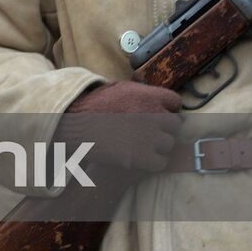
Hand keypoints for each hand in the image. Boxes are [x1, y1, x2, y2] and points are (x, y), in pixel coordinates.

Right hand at [56, 82, 182, 172]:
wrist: (76, 126)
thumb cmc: (93, 106)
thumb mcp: (118, 88)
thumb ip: (139, 91)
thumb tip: (150, 92)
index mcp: (150, 96)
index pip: (175, 102)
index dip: (167, 109)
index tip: (158, 114)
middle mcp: (156, 115)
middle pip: (175, 124)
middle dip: (164, 128)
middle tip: (149, 131)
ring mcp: (152, 137)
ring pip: (169, 144)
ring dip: (158, 145)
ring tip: (141, 145)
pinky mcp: (144, 156)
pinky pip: (161, 162)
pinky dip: (153, 162)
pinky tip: (140, 158)